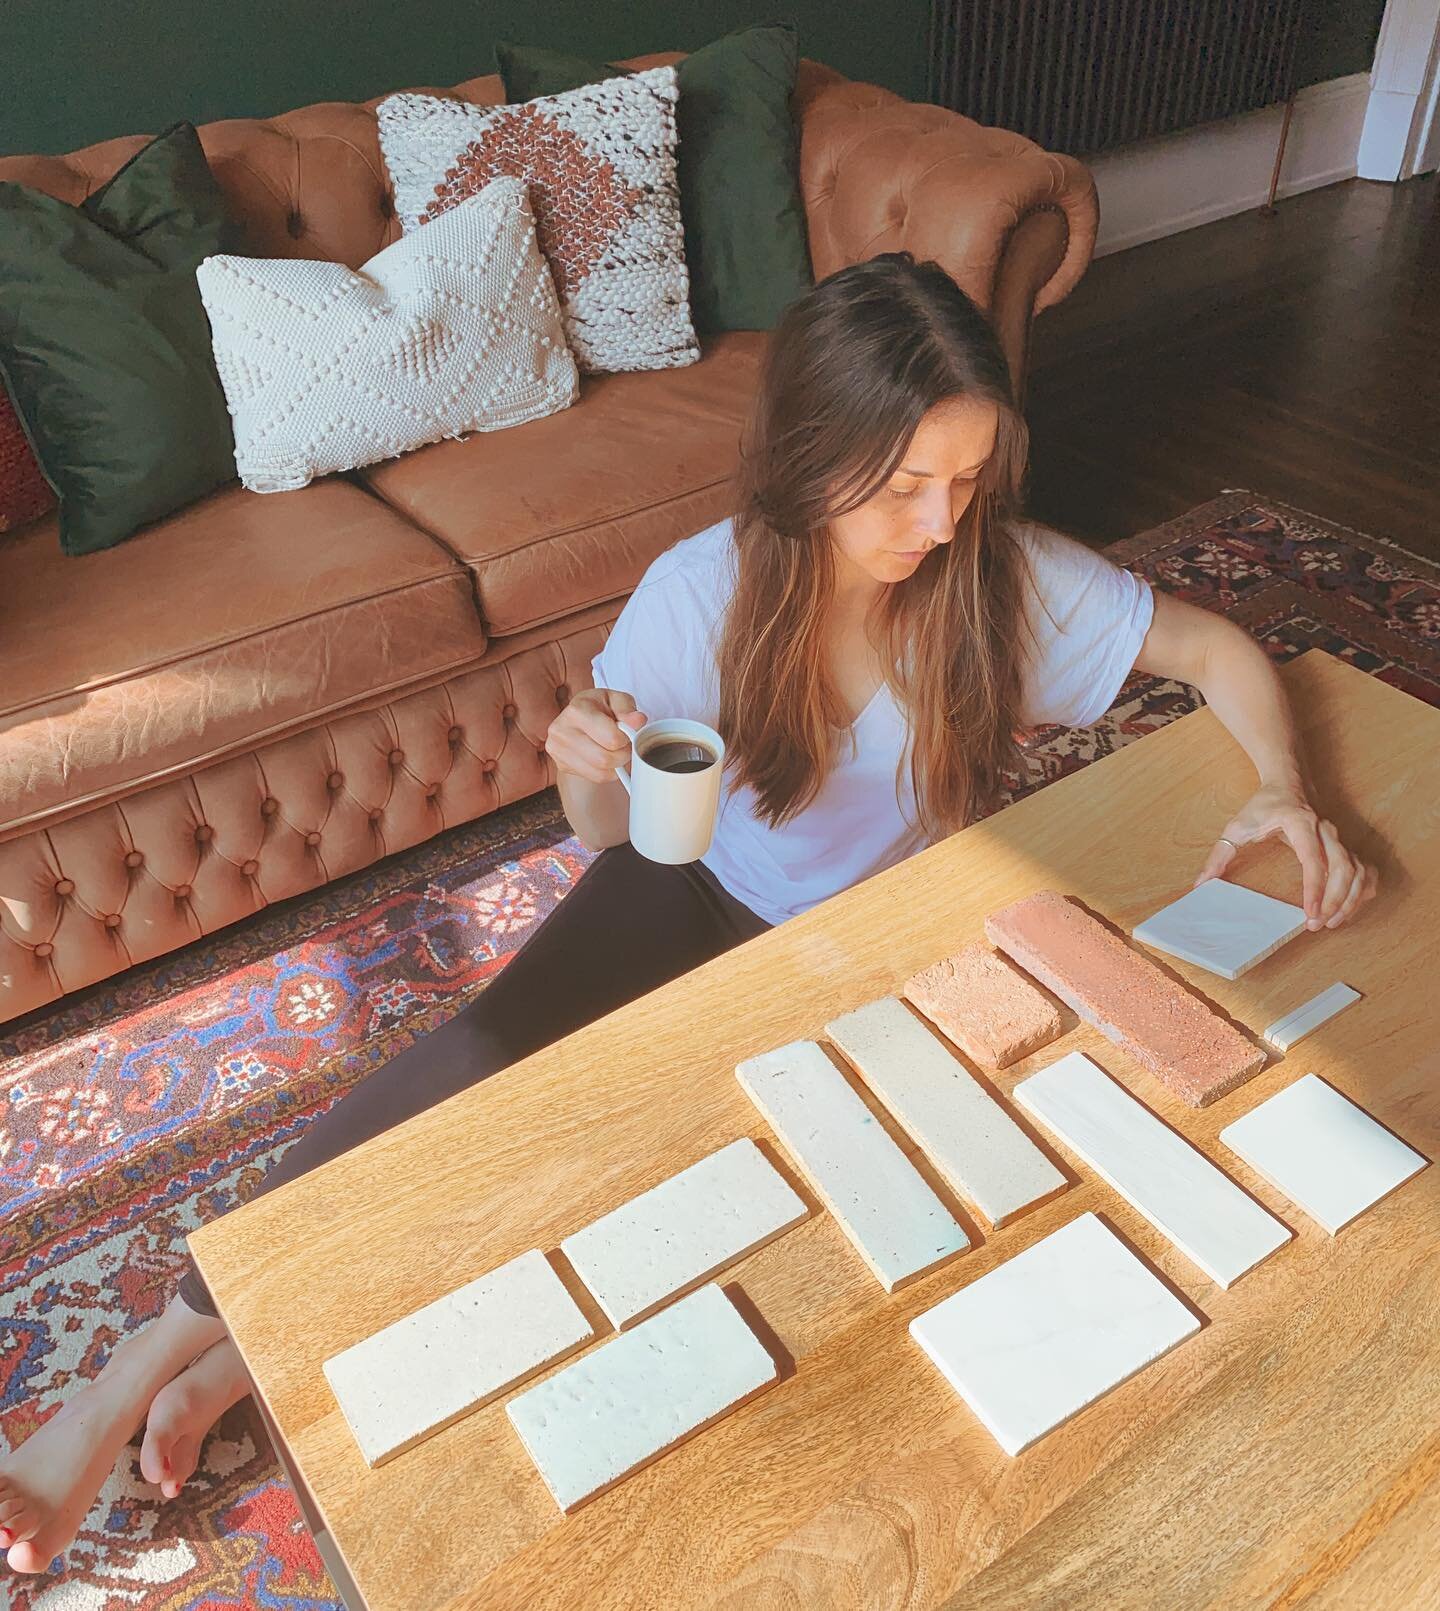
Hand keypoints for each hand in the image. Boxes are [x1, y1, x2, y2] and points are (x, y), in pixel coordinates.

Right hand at [544, 686, 647, 784]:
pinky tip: (605, 758)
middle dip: (622, 755)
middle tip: (624, 745)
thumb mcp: (617, 699)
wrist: (578, 717)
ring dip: (616, 766)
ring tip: (615, 750)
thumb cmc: (599, 707)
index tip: (627, 733)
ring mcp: (558, 750)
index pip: (611, 739)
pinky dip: (607, 772)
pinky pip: (595, 778)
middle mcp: (561, 731)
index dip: (626, 739)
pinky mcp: (561, 765)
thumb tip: (638, 721)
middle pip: (604, 759)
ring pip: (600, 772)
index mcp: (576, 711)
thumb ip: (628, 710)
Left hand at [1194, 784, 1376, 930]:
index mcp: (1300, 823)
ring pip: (1358, 870)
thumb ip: (1219, 855)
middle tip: (1318, 924)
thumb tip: (1201, 883)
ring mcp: (1339, 837)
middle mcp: (1326, 831)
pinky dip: (1362, 889)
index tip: (1310, 912)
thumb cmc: (1263, 805)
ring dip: (1350, 899)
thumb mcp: (1236, 827)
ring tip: (1332, 922)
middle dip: (1334, 900)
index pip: (1313, 859)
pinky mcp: (1345, 845)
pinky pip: (1364, 868)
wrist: (1288, 781)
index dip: (1314, 887)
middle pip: (1343, 868)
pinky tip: (1352, 906)